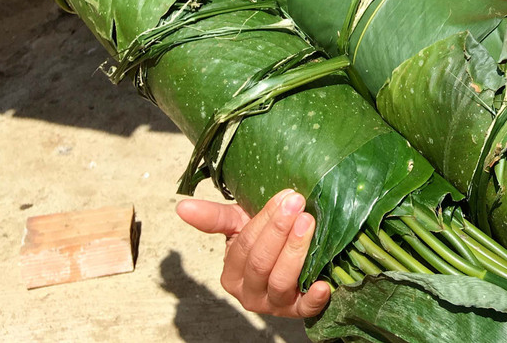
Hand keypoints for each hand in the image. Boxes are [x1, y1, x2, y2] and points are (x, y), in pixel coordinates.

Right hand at [176, 188, 330, 318]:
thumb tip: (181, 207)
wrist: (286, 260)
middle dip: (281, 232)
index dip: (266, 221)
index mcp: (231, 273)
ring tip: (310, 224)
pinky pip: (304, 310)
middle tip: (299, 205)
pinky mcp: (297, 311)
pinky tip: (324, 285)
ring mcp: (273, 305)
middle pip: (262, 263)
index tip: (285, 196)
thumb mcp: (238, 225)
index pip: (245, 246)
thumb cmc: (261, 238)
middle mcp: (248, 293)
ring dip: (296, 252)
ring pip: (281, 281)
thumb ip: (213, 218)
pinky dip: (314, 299)